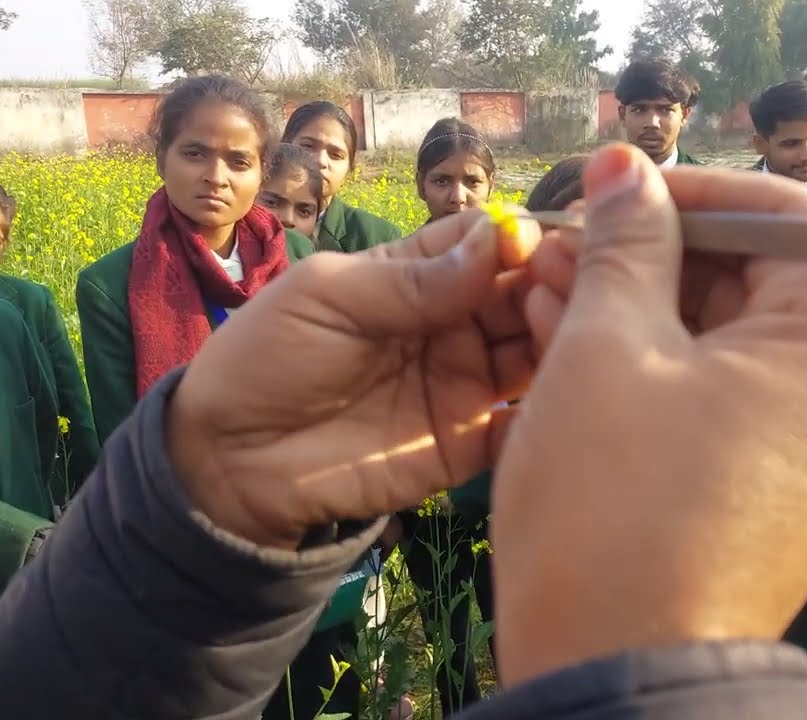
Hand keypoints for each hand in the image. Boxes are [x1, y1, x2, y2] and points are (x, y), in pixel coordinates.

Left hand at [168, 211, 540, 548]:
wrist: (230, 461)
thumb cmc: (266, 358)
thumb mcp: (328, 296)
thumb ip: (411, 278)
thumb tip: (499, 239)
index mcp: (419, 274)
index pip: (490, 241)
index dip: (520, 236)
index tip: (538, 243)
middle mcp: (454, 324)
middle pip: (527, 292)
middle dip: (555, 283)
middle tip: (576, 286)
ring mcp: (466, 384)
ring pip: (539, 351)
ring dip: (563, 337)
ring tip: (574, 332)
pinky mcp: (469, 443)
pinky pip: (525, 426)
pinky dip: (554, 409)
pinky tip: (573, 395)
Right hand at [493, 143, 806, 684]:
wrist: (616, 675)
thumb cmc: (614, 505)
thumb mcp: (609, 348)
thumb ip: (628, 242)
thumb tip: (624, 165)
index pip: (796, 216)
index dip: (699, 188)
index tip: (618, 186)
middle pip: (762, 278)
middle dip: (655, 253)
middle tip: (565, 244)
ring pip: (732, 339)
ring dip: (643, 306)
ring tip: (547, 290)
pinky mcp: (782, 489)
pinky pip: (727, 397)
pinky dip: (659, 366)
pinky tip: (574, 344)